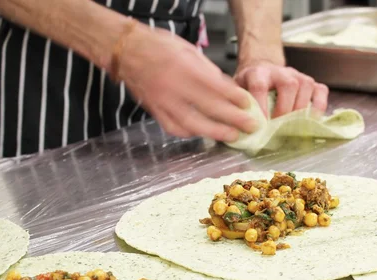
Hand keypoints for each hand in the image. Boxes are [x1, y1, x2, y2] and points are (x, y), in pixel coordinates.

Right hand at [118, 24, 257, 141]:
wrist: (126, 51)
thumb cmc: (159, 46)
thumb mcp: (189, 50)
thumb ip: (208, 71)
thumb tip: (227, 89)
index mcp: (184, 67)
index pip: (215, 87)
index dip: (234, 98)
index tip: (249, 105)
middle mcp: (173, 86)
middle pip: (208, 108)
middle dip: (232, 119)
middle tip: (250, 126)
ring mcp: (162, 102)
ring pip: (191, 123)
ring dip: (214, 132)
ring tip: (232, 136)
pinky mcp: (154, 111)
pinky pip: (174, 128)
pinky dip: (190, 133)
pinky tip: (203, 134)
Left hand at [234, 61, 328, 118]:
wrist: (263, 68)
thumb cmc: (250, 85)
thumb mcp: (239, 91)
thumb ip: (239, 106)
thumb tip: (240, 127)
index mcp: (257, 73)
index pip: (259, 86)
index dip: (261, 105)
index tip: (261, 124)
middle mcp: (280, 72)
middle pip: (288, 85)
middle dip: (284, 109)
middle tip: (278, 128)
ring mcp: (298, 75)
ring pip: (305, 86)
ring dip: (301, 109)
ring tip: (294, 126)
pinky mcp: (311, 82)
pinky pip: (321, 91)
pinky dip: (319, 105)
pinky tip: (312, 119)